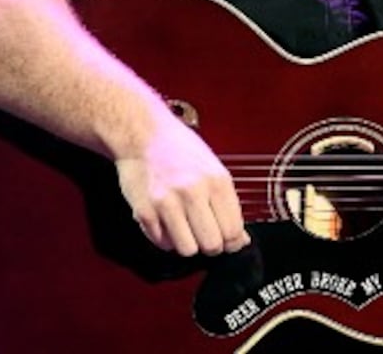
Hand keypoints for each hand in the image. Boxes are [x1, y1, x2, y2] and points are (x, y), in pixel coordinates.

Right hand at [115, 110, 249, 256]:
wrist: (142, 132)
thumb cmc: (179, 149)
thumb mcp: (213, 168)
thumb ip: (228, 204)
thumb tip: (240, 238)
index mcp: (216, 181)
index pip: (234, 230)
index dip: (233, 242)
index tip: (228, 241)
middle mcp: (193, 192)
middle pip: (212, 245)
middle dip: (212, 246)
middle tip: (206, 235)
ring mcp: (167, 203)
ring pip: (188, 250)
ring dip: (188, 244)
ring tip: (186, 228)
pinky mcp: (145, 212)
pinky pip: (162, 243)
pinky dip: (167, 238)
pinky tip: (168, 221)